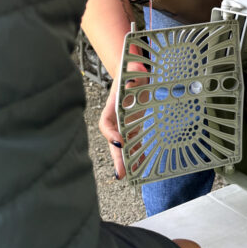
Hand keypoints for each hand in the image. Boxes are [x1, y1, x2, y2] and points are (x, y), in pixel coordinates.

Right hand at [100, 61, 146, 179]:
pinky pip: (133, 142)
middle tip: (121, 173)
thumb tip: (135, 77)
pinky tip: (141, 165)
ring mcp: (124, 123)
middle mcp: (115, 118)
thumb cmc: (129, 72)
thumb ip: (132, 76)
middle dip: (118, 157)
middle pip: (114, 141)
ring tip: (132, 175)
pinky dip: (136, 153)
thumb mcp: (131, 72)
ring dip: (127, 160)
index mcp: (111, 106)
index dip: (110, 134)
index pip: (105, 123)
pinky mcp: (133, 126)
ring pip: (123, 146)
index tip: (118, 141)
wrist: (132, 72)